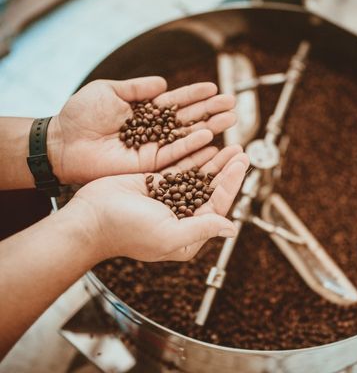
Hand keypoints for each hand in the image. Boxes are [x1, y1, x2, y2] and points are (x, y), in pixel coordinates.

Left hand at [48, 77, 235, 183]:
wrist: (63, 142)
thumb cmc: (80, 115)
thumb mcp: (109, 91)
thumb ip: (138, 88)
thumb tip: (164, 84)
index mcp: (145, 111)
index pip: (176, 102)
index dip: (195, 95)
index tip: (215, 88)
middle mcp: (153, 130)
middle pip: (188, 120)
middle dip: (210, 111)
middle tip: (233, 105)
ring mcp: (153, 147)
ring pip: (187, 137)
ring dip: (210, 128)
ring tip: (230, 119)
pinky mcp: (149, 164)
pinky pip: (175, 155)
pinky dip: (193, 147)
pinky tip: (210, 137)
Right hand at [66, 145, 248, 261]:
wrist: (90, 217)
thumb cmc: (126, 231)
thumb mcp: (168, 234)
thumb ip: (201, 229)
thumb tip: (232, 229)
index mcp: (187, 234)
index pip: (217, 206)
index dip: (231, 184)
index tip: (241, 165)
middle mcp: (181, 216)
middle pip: (211, 189)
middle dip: (227, 170)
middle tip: (241, 152)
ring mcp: (168, 198)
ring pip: (198, 177)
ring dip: (214, 161)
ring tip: (230, 146)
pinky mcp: (155, 183)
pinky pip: (180, 168)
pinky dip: (194, 157)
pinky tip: (206, 145)